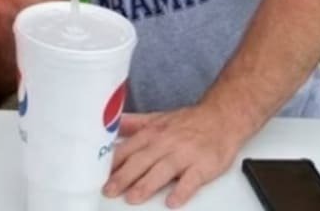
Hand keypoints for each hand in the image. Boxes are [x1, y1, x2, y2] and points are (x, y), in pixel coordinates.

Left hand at [103, 105, 244, 207]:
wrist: (221, 118)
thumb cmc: (187, 122)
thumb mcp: (155, 119)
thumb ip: (132, 125)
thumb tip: (108, 127)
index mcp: (151, 133)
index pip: (127, 149)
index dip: (112, 163)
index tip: (98, 175)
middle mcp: (165, 143)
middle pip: (140, 161)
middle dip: (123, 177)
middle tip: (108, 190)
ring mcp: (184, 154)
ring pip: (162, 170)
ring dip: (146, 185)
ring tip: (132, 198)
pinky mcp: (203, 165)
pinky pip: (191, 180)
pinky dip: (181, 191)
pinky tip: (172, 201)